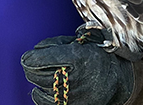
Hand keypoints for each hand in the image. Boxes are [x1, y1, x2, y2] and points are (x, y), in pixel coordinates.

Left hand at [21, 28, 141, 104]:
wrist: (114, 79)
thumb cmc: (94, 57)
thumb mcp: (78, 43)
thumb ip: (54, 44)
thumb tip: (33, 52)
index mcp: (76, 57)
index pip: (40, 59)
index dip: (30, 57)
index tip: (28, 56)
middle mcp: (73, 78)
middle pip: (36, 74)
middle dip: (31, 66)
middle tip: (33, 62)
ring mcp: (72, 95)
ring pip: (39, 87)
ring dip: (37, 79)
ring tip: (44, 73)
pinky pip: (43, 102)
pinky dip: (39, 94)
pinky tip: (43, 88)